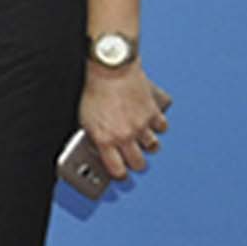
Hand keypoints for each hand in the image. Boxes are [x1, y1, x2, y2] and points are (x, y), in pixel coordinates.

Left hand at [78, 63, 169, 181]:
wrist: (110, 68)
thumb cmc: (93, 89)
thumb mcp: (84, 118)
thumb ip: (94, 135)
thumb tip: (98, 147)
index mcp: (106, 139)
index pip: (117, 169)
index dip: (120, 176)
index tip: (121, 176)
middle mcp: (126, 135)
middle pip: (139, 163)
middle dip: (136, 165)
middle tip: (134, 162)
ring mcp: (141, 125)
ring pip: (153, 147)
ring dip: (148, 146)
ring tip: (143, 142)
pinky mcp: (153, 112)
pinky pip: (162, 128)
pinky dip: (158, 127)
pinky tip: (152, 124)